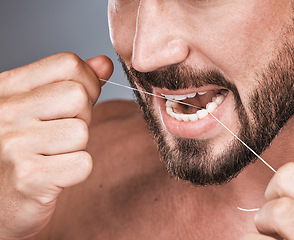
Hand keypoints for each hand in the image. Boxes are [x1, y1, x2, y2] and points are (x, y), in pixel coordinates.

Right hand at [0, 53, 112, 238]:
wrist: (0, 202)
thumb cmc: (21, 150)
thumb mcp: (36, 107)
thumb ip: (70, 82)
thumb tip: (104, 63)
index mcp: (8, 87)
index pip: (68, 63)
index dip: (87, 81)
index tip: (79, 101)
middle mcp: (6, 111)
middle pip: (79, 96)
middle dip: (81, 117)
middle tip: (60, 134)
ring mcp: (14, 145)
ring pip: (82, 132)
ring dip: (76, 147)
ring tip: (52, 155)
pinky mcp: (30, 177)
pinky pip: (83, 163)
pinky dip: (76, 172)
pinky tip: (53, 175)